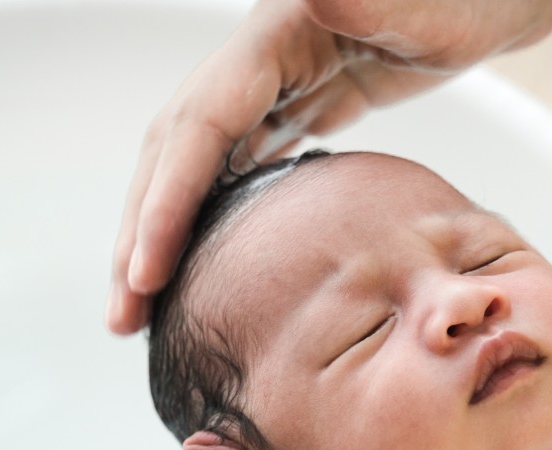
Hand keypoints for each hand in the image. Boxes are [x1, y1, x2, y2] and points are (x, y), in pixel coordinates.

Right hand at [106, 0, 551, 333]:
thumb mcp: (427, 4)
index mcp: (272, 38)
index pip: (198, 128)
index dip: (165, 203)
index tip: (144, 274)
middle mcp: (258, 62)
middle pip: (174, 153)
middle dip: (142, 234)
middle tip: (124, 316)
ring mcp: (273, 87)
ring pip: (193, 167)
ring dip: (163, 234)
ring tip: (145, 305)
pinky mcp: (298, 107)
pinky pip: (233, 168)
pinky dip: (207, 216)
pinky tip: (204, 262)